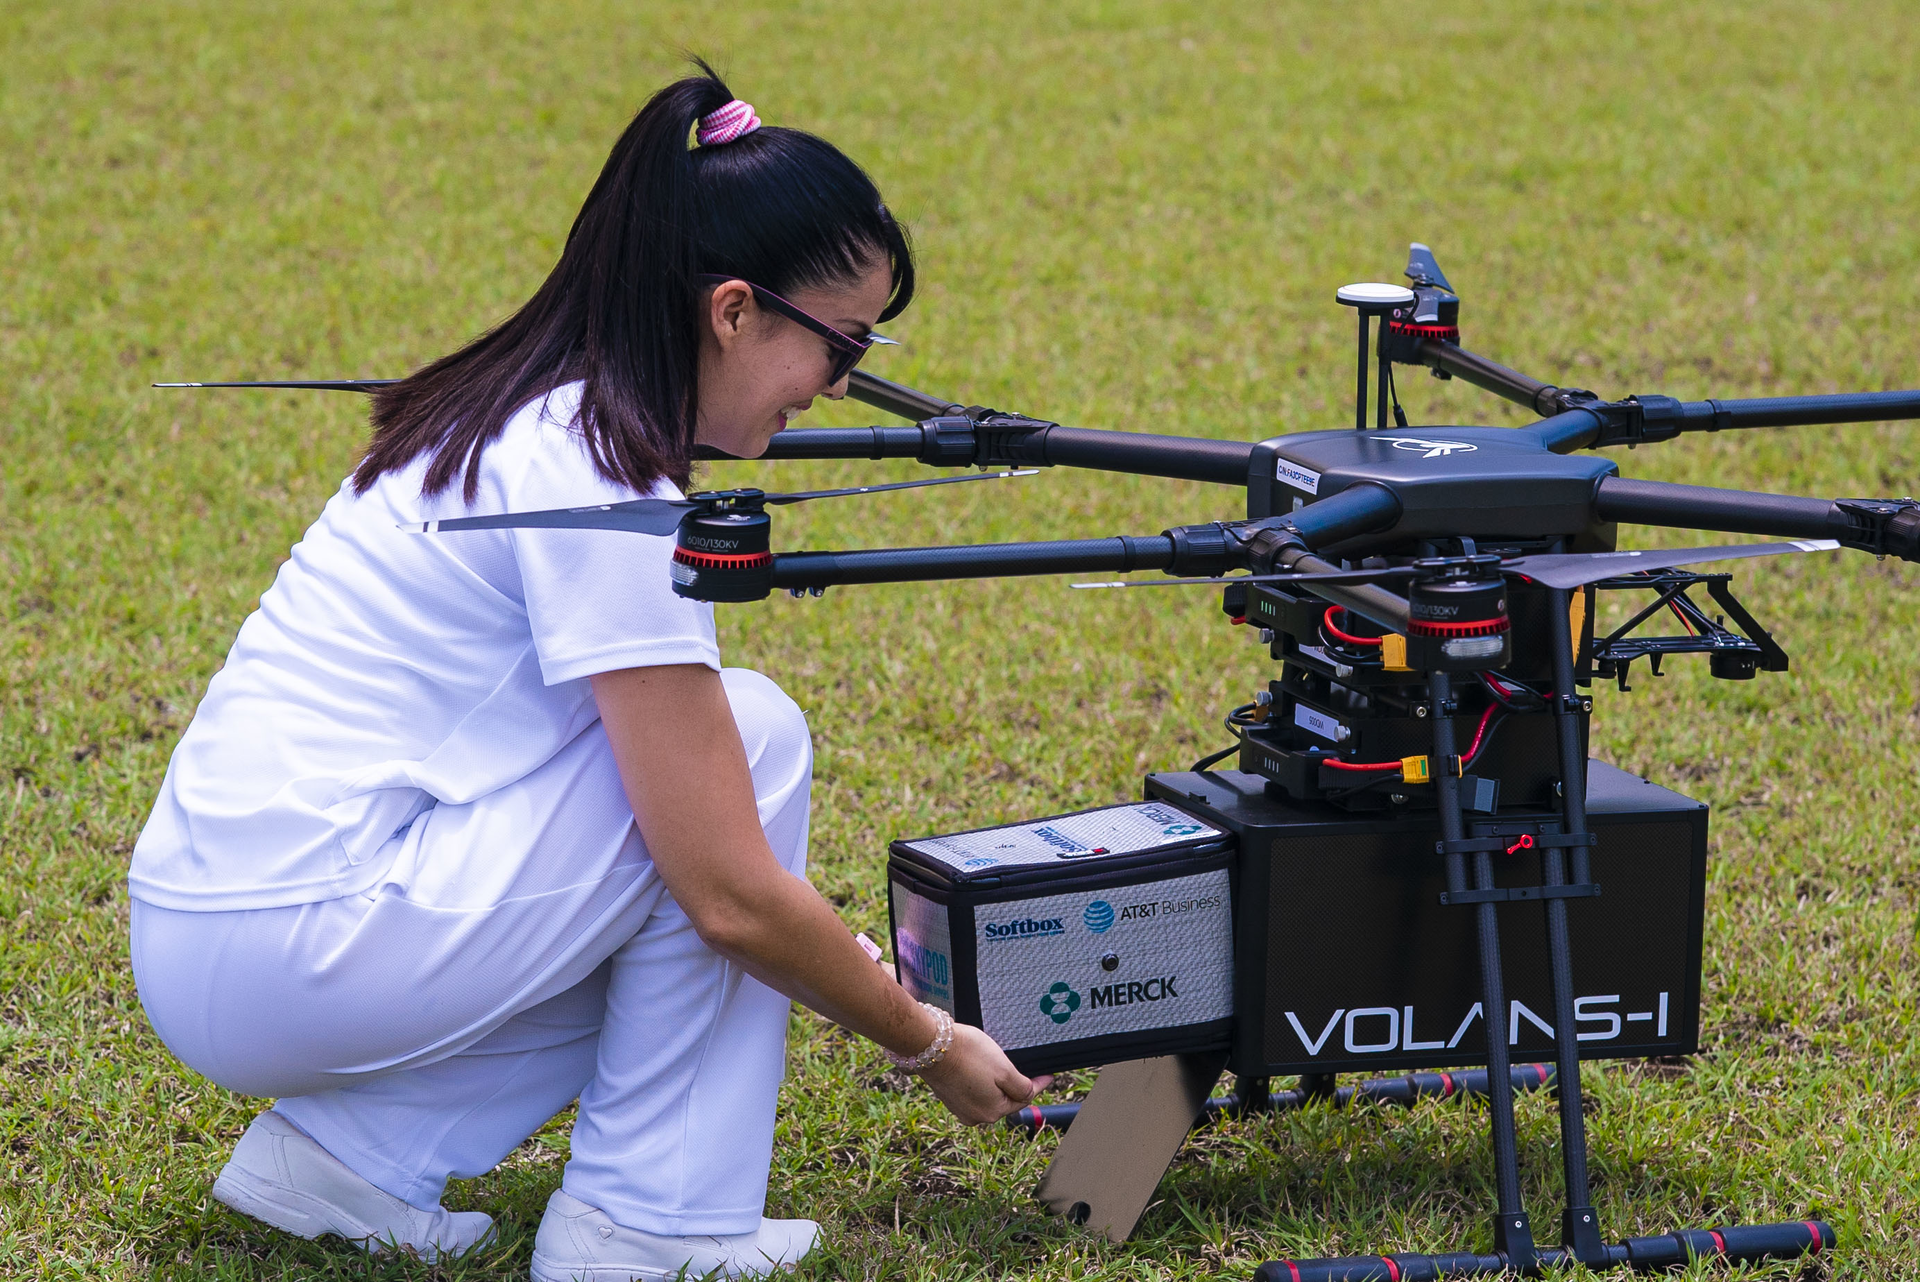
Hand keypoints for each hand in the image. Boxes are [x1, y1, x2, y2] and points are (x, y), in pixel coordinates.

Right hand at [917, 1024, 1052, 1125]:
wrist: (930, 1045)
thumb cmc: (968, 1055)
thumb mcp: (1004, 1069)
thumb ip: (1021, 1087)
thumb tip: (1030, 1094)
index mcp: (993, 1112)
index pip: (1023, 1099)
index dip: (1037, 1084)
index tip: (1048, 1075)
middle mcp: (976, 1116)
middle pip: (1004, 1099)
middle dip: (1013, 1083)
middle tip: (1019, 1064)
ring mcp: (960, 1109)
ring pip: (988, 1094)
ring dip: (994, 1081)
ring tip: (995, 1062)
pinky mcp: (949, 1098)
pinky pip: (972, 1090)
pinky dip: (978, 1080)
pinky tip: (976, 1065)